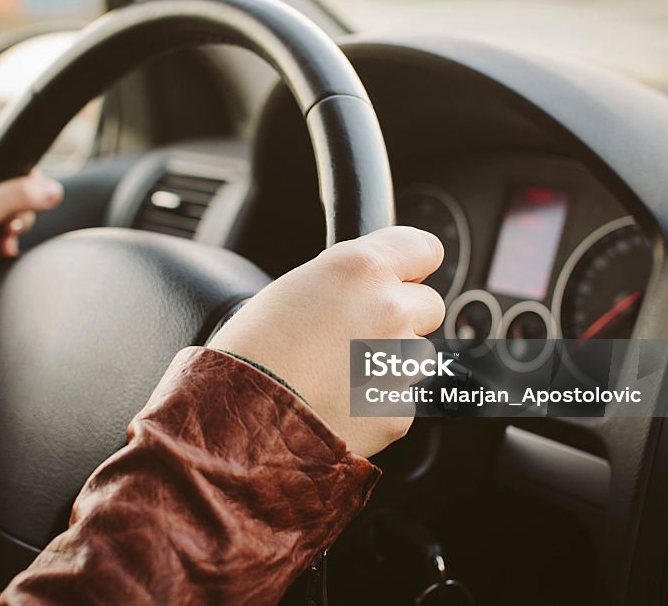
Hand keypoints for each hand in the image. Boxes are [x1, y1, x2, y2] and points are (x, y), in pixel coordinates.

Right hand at [208, 226, 444, 457]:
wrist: (238, 419)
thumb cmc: (250, 351)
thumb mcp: (293, 287)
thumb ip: (345, 282)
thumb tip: (368, 288)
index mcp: (360, 268)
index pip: (424, 248)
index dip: (413, 265)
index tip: (406, 276)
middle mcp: (389, 307)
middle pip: (429, 305)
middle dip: (403, 318)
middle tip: (358, 335)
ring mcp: (399, 362)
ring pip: (418, 355)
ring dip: (392, 362)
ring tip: (340, 374)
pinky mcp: (398, 410)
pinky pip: (401, 399)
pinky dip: (377, 402)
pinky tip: (338, 403)